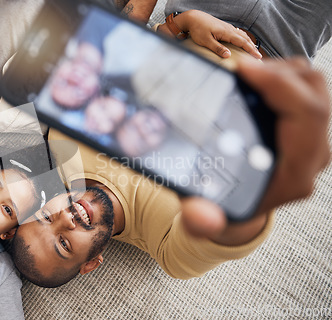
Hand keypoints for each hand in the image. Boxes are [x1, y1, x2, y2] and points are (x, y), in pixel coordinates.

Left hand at [166, 10, 261, 59]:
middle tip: (259, 56)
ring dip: (248, 42)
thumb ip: (217, 48)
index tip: (258, 56)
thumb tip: (228, 55)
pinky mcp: (223, 27)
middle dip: (252, 47)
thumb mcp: (206, 41)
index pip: (242, 42)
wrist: (193, 17)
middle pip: (244, 38)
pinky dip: (242, 38)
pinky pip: (236, 33)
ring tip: (253, 50)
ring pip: (241, 35)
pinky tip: (243, 41)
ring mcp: (227, 27)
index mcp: (226, 32)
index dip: (250, 50)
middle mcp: (229, 29)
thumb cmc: (198, 29)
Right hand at [180, 57, 330, 244]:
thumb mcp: (202, 218)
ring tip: (244, 75)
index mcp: (294, 175)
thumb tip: (200, 216)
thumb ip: (198, 221)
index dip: (280, 86)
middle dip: (278, 73)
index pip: (307, 117)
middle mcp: (311, 156)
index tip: (241, 71)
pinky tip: (251, 82)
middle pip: (315, 94)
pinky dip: (280, 77)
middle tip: (238, 71)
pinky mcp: (303, 130)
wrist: (237, 211)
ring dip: (281, 72)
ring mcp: (310, 141)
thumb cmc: (221, 207)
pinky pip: (304, 90)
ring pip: (313, 87)